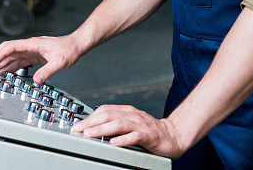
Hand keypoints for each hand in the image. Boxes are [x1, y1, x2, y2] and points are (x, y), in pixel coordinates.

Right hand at [0, 34, 85, 83]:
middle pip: (8, 49)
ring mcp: (32, 50)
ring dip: (1, 62)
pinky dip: (10, 66)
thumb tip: (36, 81)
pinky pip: (19, 60)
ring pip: (12, 55)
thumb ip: (47, 71)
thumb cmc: (70, 50)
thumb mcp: (60, 62)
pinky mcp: (35, 56)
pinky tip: (5, 71)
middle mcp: (30, 46)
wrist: (77, 45)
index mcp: (33, 44)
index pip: (11, 47)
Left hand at [71, 105, 186, 158]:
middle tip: (80, 129)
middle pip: (109, 115)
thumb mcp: (131, 123)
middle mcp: (133, 115)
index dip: (90, 117)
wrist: (173, 135)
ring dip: (102, 129)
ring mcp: (141, 125)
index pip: (105, 110)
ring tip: (90, 134)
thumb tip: (95, 126)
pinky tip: (114, 143)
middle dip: (92, 122)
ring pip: (119, 124)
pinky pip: (134, 136)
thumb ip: (116, 123)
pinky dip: (123, 139)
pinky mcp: (149, 136)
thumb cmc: (150, 131)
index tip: (79, 125)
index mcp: (128, 111)